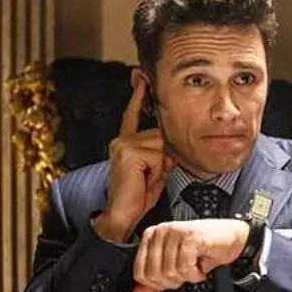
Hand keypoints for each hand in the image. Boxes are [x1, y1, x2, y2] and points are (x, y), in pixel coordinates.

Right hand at [94, 74, 174, 242]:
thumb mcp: (154, 170)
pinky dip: (157, 170)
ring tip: (147, 179)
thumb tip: (170, 144)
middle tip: (150, 176)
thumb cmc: (139, 196)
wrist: (123, 215)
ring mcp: (123, 145)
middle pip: (161, 135)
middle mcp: (122, 140)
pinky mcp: (127, 152)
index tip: (139, 75)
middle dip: (164, 157)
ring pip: (161, 145)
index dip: (137, 95)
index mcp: (126, 142)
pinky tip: (143, 179)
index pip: (133, 115)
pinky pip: (157, 155)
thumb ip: (161, 153)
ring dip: (161, 165)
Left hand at [131, 219, 250, 291]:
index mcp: (152, 236)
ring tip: (197, 266)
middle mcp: (161, 231)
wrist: (234, 238)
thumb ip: (156, 280)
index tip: (176, 277)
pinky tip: (203, 265)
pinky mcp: (190, 237)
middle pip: (154, 275)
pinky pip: (184, 268)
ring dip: (188, 277)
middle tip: (189, 272)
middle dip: (174, 281)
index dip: (159, 284)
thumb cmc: (207, 249)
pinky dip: (196, 273)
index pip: (140, 273)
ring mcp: (175, 232)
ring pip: (170, 272)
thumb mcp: (177, 266)